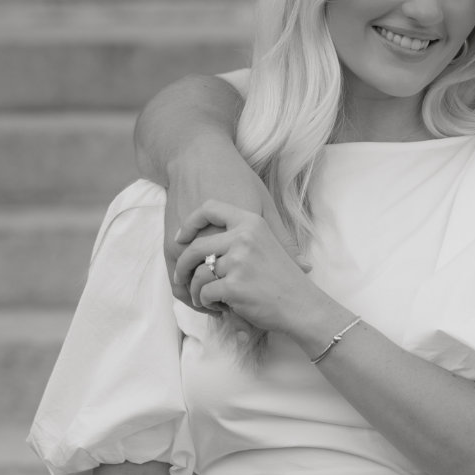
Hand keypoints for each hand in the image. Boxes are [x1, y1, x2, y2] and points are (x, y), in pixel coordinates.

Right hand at [165, 141, 297, 307]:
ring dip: (204, 302)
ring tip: (221, 305)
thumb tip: (305, 268)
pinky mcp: (169, 245)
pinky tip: (205, 287)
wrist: (194, 155)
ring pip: (191, 291)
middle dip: (226, 310)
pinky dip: (190, 289)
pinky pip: (177, 280)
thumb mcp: (263, 205)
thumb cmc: (235, 177)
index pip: (241, 286)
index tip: (258, 318)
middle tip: (239, 319)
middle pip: (214, 293)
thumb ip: (281, 239)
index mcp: (233, 237)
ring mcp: (183, 246)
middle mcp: (206, 244)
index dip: (249, 310)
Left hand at [173, 200, 316, 337]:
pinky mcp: (234, 286)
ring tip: (207, 299)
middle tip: (181, 277)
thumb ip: (241, 234)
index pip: (210, 208)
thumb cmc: (284, 278)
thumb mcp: (268, 242)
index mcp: (252, 223)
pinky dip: (207, 304)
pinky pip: (204, 293)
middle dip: (183, 265)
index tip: (181, 237)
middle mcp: (244, 237)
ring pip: (198, 273)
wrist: (303, 306)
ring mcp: (239, 261)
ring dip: (196, 290)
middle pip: (195, 246)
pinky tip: (220, 308)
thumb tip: (202, 233)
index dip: (189, 222)